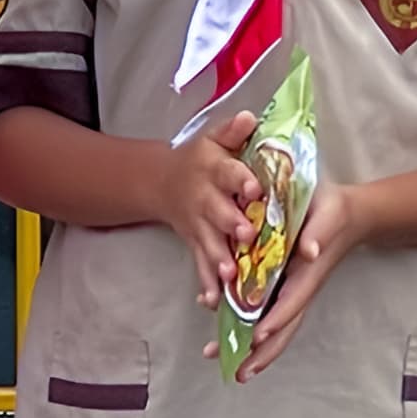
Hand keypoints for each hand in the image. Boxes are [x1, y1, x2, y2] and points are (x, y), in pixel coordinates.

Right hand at [161, 111, 265, 308]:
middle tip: (246, 235)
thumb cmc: (199, 159)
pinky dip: (205, 283)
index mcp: (213, 169)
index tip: (255, 188)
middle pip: (218, 212)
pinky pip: (199, 264)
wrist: (161, 182)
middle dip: (231, 224)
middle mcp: (204, 198)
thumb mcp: (213, 140)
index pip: (229, 172)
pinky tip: (211, 300)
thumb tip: (249, 117)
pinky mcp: (194, 243)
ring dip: (218, 258)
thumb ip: (232, 132)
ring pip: (209, 243)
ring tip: (229, 274)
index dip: (241, 180)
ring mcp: (198, 224)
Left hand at [238, 182, 373, 378]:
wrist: (346, 215)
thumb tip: (309, 251)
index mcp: (307, 275)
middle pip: (282, 329)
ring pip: (271, 327)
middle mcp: (297, 290)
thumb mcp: (327, 216)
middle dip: (261, 352)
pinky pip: (262, 311)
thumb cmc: (333, 213)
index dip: (275, 321)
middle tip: (238, 373)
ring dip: (250, 348)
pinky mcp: (280, 286)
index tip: (258, 337)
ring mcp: (289, 291)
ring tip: (226, 364)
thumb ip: (318, 233)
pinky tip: (221, 328)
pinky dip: (243, 323)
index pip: (292, 303)